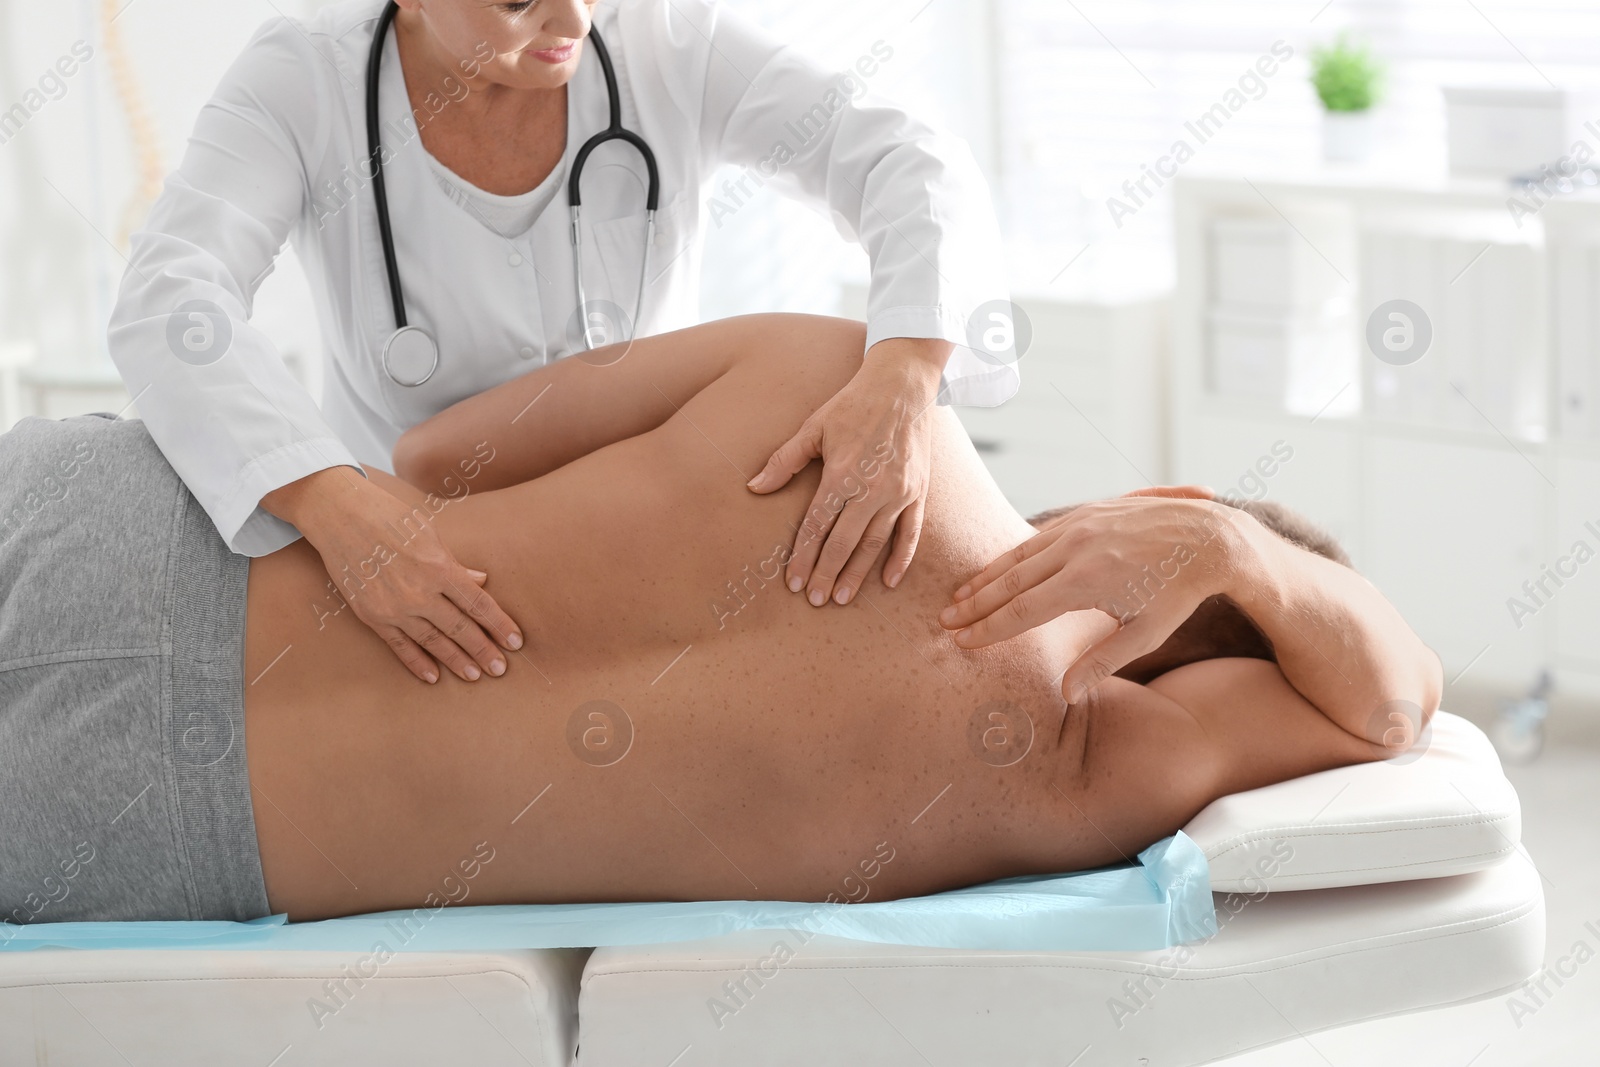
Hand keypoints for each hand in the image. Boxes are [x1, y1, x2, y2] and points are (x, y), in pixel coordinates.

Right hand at [263, 468, 522, 683]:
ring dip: (456, 661)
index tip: (516, 642)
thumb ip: (455, 564)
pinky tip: (433, 677)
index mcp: (439, 568)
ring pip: (433, 642)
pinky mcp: (373, 616)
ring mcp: (395, 607)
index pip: (478, 604)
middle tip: (501, 669)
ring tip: (475, 676)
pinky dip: (417, 663)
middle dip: (483, 650)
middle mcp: (419, 592)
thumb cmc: (390, 518)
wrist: (340, 518)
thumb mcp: (430, 535)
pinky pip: (400, 646)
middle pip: (460, 628)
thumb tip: (481, 580)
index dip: (499, 625)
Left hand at [746, 338, 947, 605]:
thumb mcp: (813, 428)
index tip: (793, 581)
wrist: (903, 385)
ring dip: (858, 573)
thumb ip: (784, 461)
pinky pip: (910, 534)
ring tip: (842, 597)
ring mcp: (899, 493)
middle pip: (845, 542)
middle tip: (816, 600)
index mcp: (842, 474)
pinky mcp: (919, 493)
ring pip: (875, 543)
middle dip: (827, 573)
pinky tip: (887, 581)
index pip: (817, 526)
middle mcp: (872, 489)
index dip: (803, 556)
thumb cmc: (853, 405)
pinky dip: (900, 559)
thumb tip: (754, 487)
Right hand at [939, 486, 1245, 703]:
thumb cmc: (1180, 592)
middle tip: (946, 620)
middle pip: (1011, 581)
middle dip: (975, 604)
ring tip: (962, 595)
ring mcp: (1079, 525)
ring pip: (1020, 555)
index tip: (962, 640)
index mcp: (1085, 582)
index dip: (988, 628)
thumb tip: (1066, 693)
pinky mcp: (1086, 513)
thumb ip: (1101, 662)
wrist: (1211, 536)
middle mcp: (1075, 548)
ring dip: (988, 577)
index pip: (1022, 611)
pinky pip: (1038, 536)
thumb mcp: (1145, 635)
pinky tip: (999, 567)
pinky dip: (1013, 555)